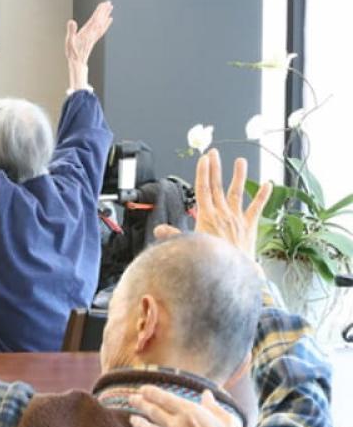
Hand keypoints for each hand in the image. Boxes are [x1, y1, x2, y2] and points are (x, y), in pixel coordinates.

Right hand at [65, 0, 112, 66]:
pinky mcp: (94, 39)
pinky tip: (109, 20)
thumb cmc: (72, 52)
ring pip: (102, 23)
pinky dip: (107, 23)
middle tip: (109, 2)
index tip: (103, 3)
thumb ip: (71, 31)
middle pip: (100, 20)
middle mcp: (93, 33)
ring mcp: (94, 36)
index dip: (99, 11)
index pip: (95, 19)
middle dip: (104, 10)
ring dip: (106, 15)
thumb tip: (71, 21)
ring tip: (110, 8)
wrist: (78, 62)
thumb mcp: (69, 41)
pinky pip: (102, 29)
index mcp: (87, 32)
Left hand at [128, 387, 251, 426]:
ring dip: (139, 423)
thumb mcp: (229, 423)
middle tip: (132, 399)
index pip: (162, 397)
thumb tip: (206, 395)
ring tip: (133, 420)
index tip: (143, 389)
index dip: (150, 392)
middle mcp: (176, 426)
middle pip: (151, 411)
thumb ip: (214, 407)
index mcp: (190, 413)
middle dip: (140, 403)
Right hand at [153, 150, 270, 259]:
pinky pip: (257, 208)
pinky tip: (268, 184)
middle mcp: (222, 214)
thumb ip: (173, 235)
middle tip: (214, 153)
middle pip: (217, 186)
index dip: (202, 172)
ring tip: (240, 161)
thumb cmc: (211, 261)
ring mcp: (237, 219)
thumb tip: (159, 230)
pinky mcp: (249, 226)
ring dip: (238, 175)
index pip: (203, 189)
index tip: (203, 159)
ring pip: (237, 192)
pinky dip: (263, 196)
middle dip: (215, 167)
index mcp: (206, 217)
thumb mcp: (188, 246)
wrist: (232, 272)